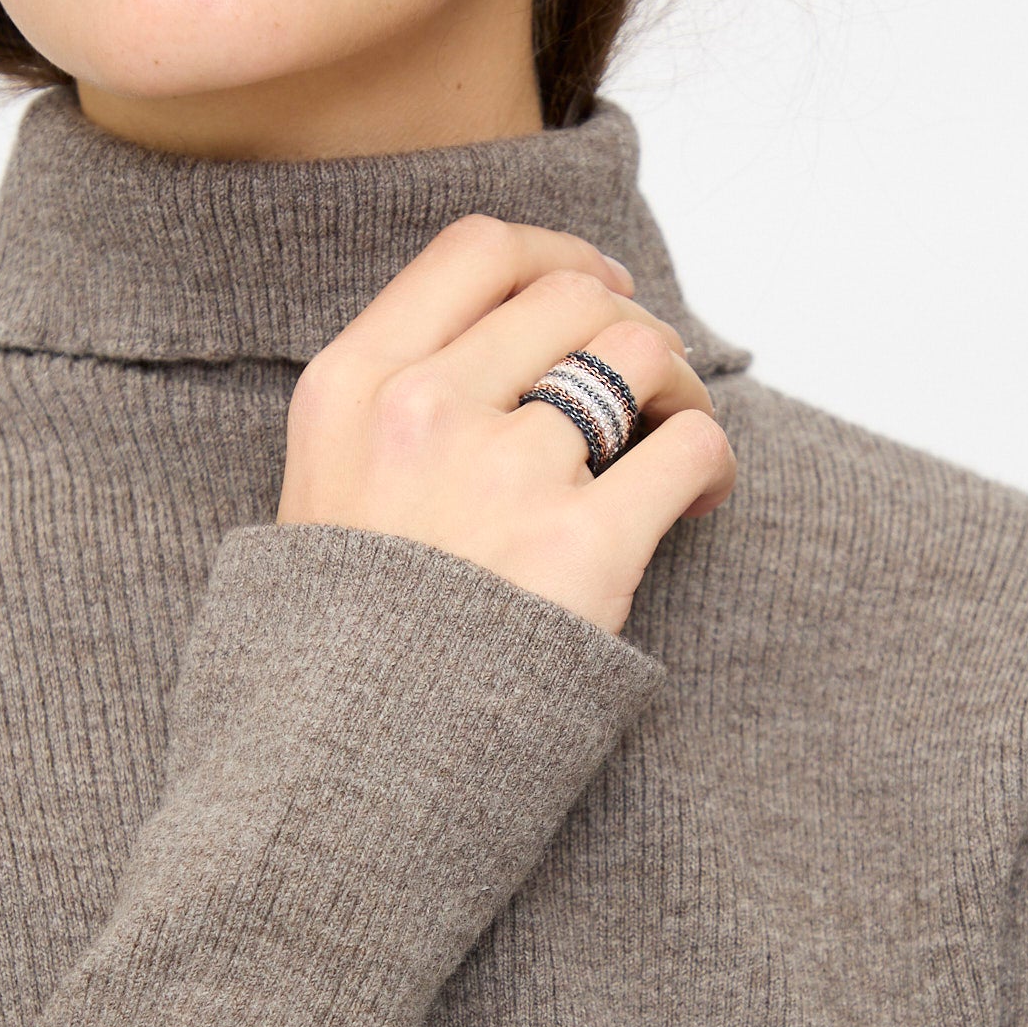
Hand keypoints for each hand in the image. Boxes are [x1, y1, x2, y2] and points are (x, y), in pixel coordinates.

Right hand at [275, 215, 736, 635]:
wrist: (340, 772)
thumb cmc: (335, 655)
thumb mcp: (315, 501)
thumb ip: (382, 420)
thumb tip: (491, 361)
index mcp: (349, 387)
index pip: (477, 253)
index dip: (559, 256)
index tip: (596, 286)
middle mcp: (423, 409)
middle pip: (573, 297)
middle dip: (631, 325)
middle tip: (651, 380)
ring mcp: (503, 473)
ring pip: (638, 355)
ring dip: (678, 384)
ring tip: (679, 434)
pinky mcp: (580, 546)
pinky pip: (689, 448)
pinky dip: (712, 459)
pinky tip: (700, 498)